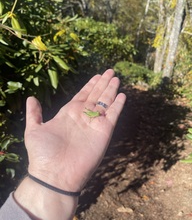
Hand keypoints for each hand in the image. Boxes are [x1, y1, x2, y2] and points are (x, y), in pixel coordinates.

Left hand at [25, 69, 125, 191]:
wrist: (55, 175)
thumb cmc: (43, 154)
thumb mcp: (33, 129)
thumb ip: (34, 113)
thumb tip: (31, 98)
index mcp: (69, 112)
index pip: (83, 94)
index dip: (91, 84)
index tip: (97, 74)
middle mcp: (83, 116)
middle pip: (96, 95)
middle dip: (103, 83)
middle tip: (110, 71)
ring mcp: (94, 123)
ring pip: (106, 101)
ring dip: (111, 90)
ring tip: (116, 78)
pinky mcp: (104, 132)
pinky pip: (113, 115)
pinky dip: (118, 105)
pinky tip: (121, 95)